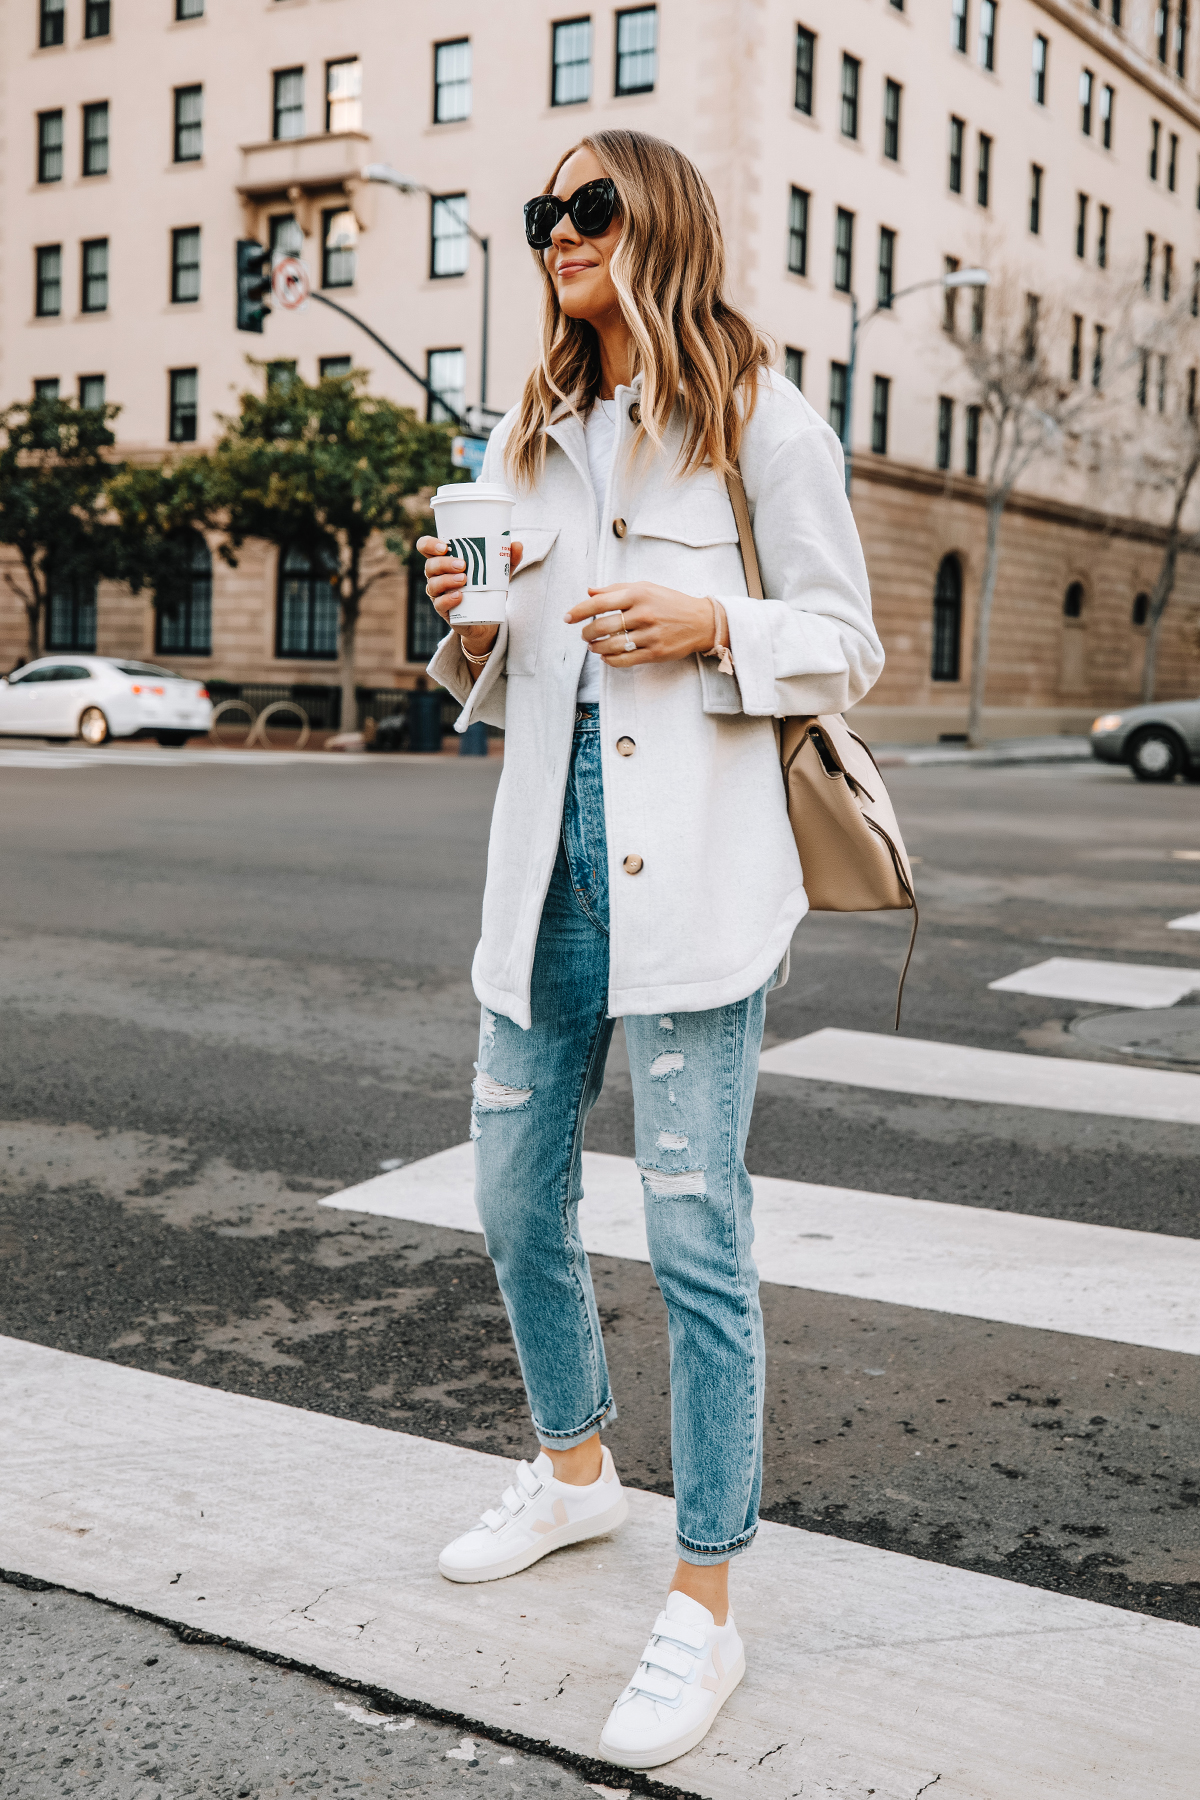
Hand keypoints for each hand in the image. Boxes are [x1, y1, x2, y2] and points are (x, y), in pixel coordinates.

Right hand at [416, 535, 523, 659]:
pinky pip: (439, 604)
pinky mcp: (444, 610)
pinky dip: (448, 599)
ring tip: (464, 579)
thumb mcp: (499, 573)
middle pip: (430, 565)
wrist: (487, 618)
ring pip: (432, 584)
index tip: (445, 546)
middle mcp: (437, 576)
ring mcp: (438, 594)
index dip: (430, 544)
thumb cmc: (487, 587)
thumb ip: (508, 559)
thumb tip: (517, 544)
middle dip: (444, 563)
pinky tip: (459, 596)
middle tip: (463, 565)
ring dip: (446, 580)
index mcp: (444, 560)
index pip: (426, 547)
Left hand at [565, 583, 714, 665]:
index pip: (600, 602)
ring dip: (596, 647)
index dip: (579, 611)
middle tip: (584, 634)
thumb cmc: (670, 602)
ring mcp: (649, 635)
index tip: (568, 617)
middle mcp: (643, 613)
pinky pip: (624, 660)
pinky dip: (610, 660)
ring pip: (611, 645)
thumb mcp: (645, 588)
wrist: (701, 621)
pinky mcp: (655, 653)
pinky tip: (605, 656)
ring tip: (592, 646)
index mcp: (638, 594)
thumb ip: (616, 589)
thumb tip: (590, 592)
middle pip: (602, 626)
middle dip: (587, 632)